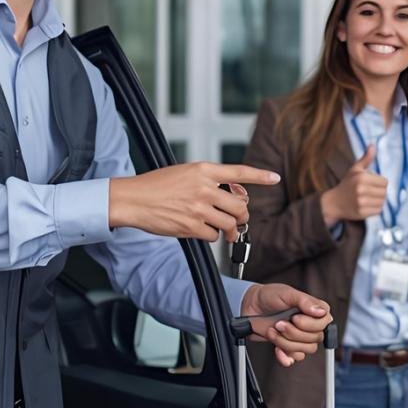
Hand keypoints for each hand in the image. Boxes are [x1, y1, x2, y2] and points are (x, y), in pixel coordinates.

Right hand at [109, 163, 277, 242]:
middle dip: (243, 216)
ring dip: (231, 230)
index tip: (275, 178)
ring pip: (230, 224)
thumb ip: (207, 181)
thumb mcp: (184, 173)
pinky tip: (201, 231)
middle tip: (239, 220)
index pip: (239, 172)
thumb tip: (229, 195)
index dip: (260, 176)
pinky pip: (213, 236)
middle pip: (240, 206)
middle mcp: (204, 188)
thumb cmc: (155, 186)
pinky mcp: (191, 227)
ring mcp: (198, 208)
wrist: (133, 199)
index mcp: (203, 170)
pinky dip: (212, 237)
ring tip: (227, 231)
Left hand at [240, 285, 332, 367]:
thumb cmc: (269, 296)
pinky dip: (284, 356)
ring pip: (304, 350)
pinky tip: (277, 349)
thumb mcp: (287, 293)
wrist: (251, 306)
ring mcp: (299, 337)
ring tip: (273, 330)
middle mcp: (309, 325)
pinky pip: (294, 358)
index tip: (295, 318)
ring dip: (285, 342)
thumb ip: (305, 301)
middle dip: (293, 333)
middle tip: (279, 323)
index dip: (310, 324)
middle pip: (315, 339)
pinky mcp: (289, 346)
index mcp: (314, 310)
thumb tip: (321, 311)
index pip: (324, 324)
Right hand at [320, 145, 387, 225]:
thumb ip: (366, 158)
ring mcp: (361, 202)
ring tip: (369, 198)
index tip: (373, 184)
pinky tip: (368, 205)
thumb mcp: (354, 170)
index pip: (384, 182)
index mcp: (362, 178)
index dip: (380, 183)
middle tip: (371, 192)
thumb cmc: (346, 184)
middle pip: (384, 192)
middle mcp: (361, 190)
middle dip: (380, 192)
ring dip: (378, 201)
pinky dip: (375, 209)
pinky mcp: (362, 213)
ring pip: (382, 202)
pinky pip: (378, 210)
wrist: (333, 203)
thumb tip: (373, 145)